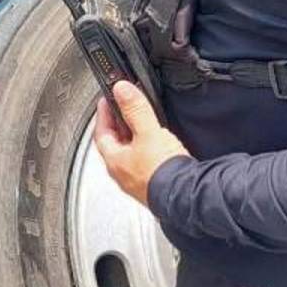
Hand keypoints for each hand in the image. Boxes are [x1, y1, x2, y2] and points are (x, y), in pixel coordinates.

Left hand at [94, 81, 190, 205]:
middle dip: (118, 125)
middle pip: (114, 144)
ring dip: (133, 137)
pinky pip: (144, 162)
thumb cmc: (163, 172)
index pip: (101, 133)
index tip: (107, 101)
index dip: (103, 114)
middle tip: (123, 109)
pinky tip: (158, 146)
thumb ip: (135, 109)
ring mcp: (137, 181)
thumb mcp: (148, 132)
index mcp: (115, 161)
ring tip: (142, 124)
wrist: (185, 197)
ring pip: (130, 154)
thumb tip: (121, 90)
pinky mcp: (153, 185)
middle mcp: (123, 174)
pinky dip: (146, 149)